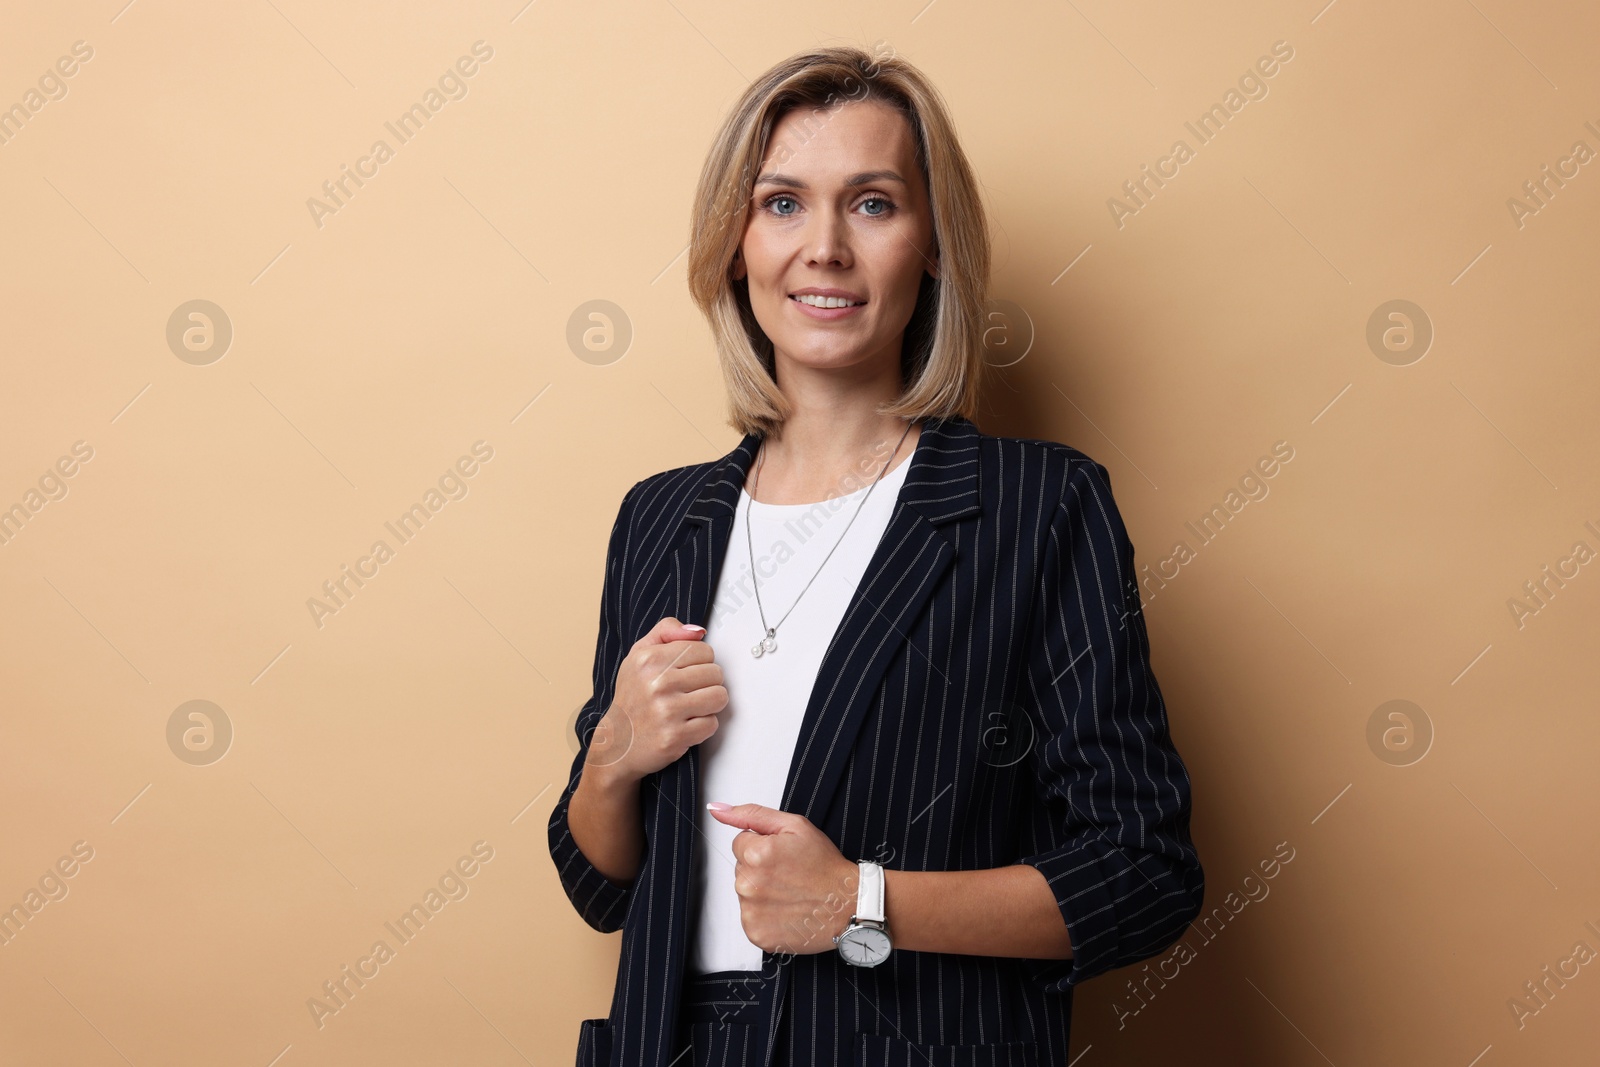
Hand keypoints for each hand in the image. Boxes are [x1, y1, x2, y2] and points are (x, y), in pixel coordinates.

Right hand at [588, 617, 726, 784]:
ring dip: (709, 704)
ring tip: (691, 706)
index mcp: (649, 659)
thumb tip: (698, 631)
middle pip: (715, 673)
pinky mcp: (675, 737)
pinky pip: (712, 724)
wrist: (617, 743)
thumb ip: (666, 631)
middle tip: (688, 692)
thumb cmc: (632, 697)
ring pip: (719, 697)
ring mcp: (667, 711)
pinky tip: (686, 724)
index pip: (704, 650)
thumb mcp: (639, 654)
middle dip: (707, 683)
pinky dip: (703, 726)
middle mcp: (657, 683)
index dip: (700, 662)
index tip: (686, 672)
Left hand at [706, 803, 858, 955]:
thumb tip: (717, 809)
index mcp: (756, 854)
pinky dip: (765, 915)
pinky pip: (751, 917)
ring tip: (790, 893)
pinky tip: (787, 910)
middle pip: (741, 868)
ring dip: (762, 892)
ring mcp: (751, 913)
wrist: (847, 904)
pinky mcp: (756, 934)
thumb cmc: (824, 865)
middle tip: (790, 874)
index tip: (784, 855)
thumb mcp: (794, 826)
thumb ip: (752, 815)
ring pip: (745, 893)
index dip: (764, 846)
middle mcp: (748, 885)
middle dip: (761, 868)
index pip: (740, 843)